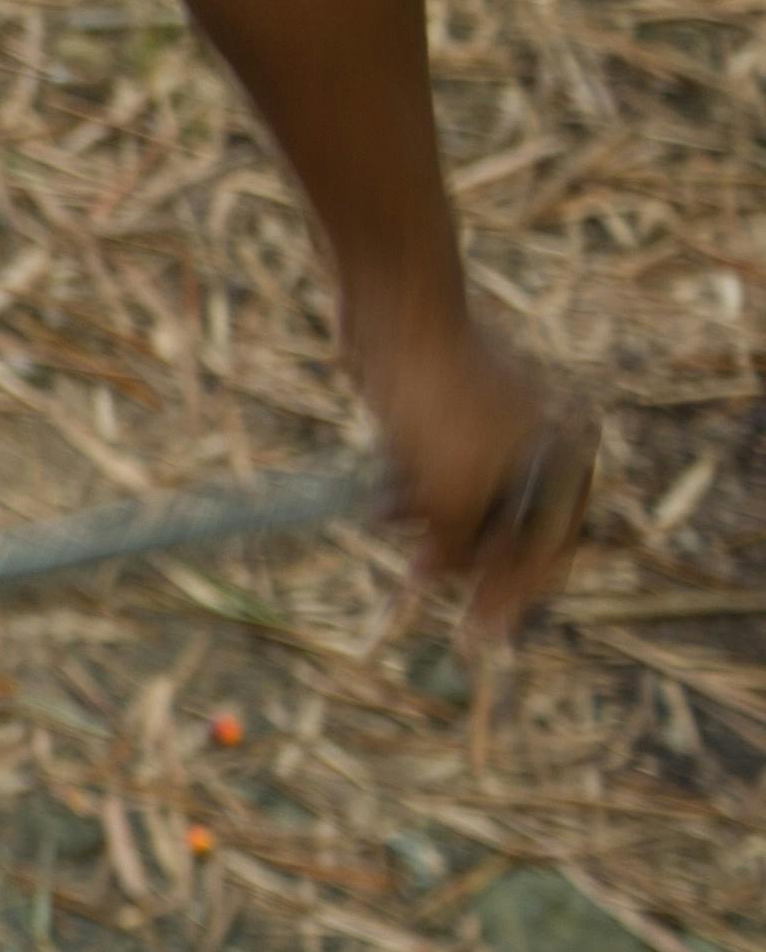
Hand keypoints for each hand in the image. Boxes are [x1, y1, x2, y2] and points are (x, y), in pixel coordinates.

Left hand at [353, 304, 595, 638]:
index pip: (549, 546)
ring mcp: (490, 429)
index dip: (512, 594)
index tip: (478, 634)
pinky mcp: (440, 419)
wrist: (396, 317)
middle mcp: (539, 442)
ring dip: (425, 521)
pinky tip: (383, 490)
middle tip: (416, 575)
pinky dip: (407, 490)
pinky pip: (428, 476)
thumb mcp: (454, 493)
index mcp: (566, 456)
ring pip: (458, 505)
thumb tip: (441, 580)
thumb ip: (461, 546)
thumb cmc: (437, 400)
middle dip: (459, 554)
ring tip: (393, 513)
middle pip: (502, 529)